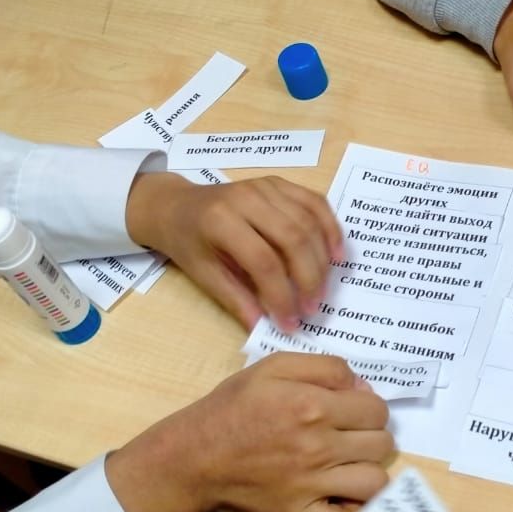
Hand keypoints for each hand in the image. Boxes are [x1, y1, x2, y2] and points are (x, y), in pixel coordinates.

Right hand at [106, 353, 390, 511]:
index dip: (369, 407)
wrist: (194, 457)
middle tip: (351, 437)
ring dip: (367, 473)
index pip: (377, 409)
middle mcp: (318, 447)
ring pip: (375, 483)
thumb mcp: (273, 368)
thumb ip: (325, 368)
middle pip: (382, 444)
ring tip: (350, 467)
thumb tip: (363, 387)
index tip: (353, 411)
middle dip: (372, 436)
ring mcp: (311, 486)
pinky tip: (340, 499)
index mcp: (313, 406)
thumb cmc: (233, 408)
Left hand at [126, 172, 343, 330]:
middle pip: (293, 239)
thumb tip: (264, 328)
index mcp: (220, 221)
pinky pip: (315, 203)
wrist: (177, 206)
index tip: (290, 323)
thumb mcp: (204, 275)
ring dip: (322, 259)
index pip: (263, 261)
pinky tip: (336, 255)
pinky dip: (330, 229)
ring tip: (323, 290)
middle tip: (312, 308)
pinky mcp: (280, 183)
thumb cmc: (188, 242)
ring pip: (308, 222)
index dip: (281, 295)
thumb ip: (236, 300)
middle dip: (309, 279)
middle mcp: (246, 198)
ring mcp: (266, 186)